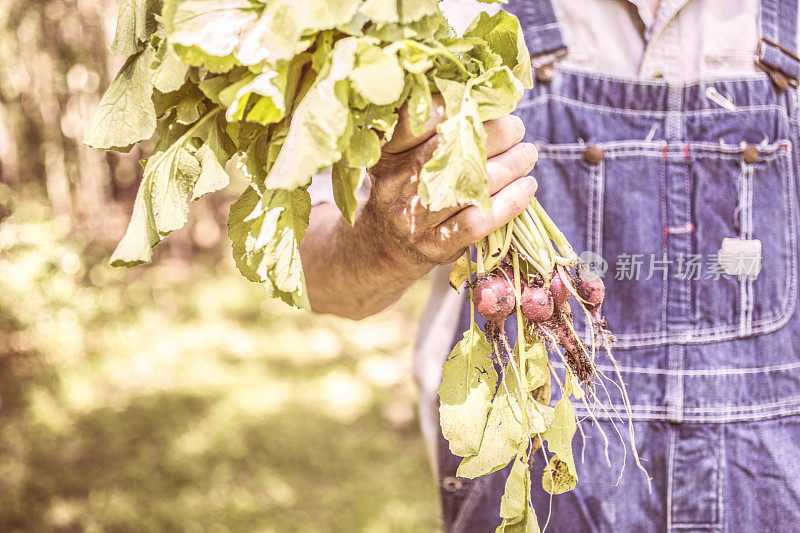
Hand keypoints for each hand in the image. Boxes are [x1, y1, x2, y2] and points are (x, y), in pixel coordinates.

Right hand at [359, 96, 538, 274]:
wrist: (386, 244)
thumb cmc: (406, 186)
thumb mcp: (401, 153)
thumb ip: (435, 125)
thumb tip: (487, 89)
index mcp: (389, 152)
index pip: (422, 117)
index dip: (462, 100)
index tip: (493, 92)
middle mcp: (398, 183)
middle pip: (456, 147)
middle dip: (498, 132)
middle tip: (516, 128)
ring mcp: (416, 217)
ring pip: (475, 183)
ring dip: (513, 164)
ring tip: (527, 153)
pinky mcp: (436, 244)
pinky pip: (481, 221)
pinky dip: (511, 202)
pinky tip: (527, 187)